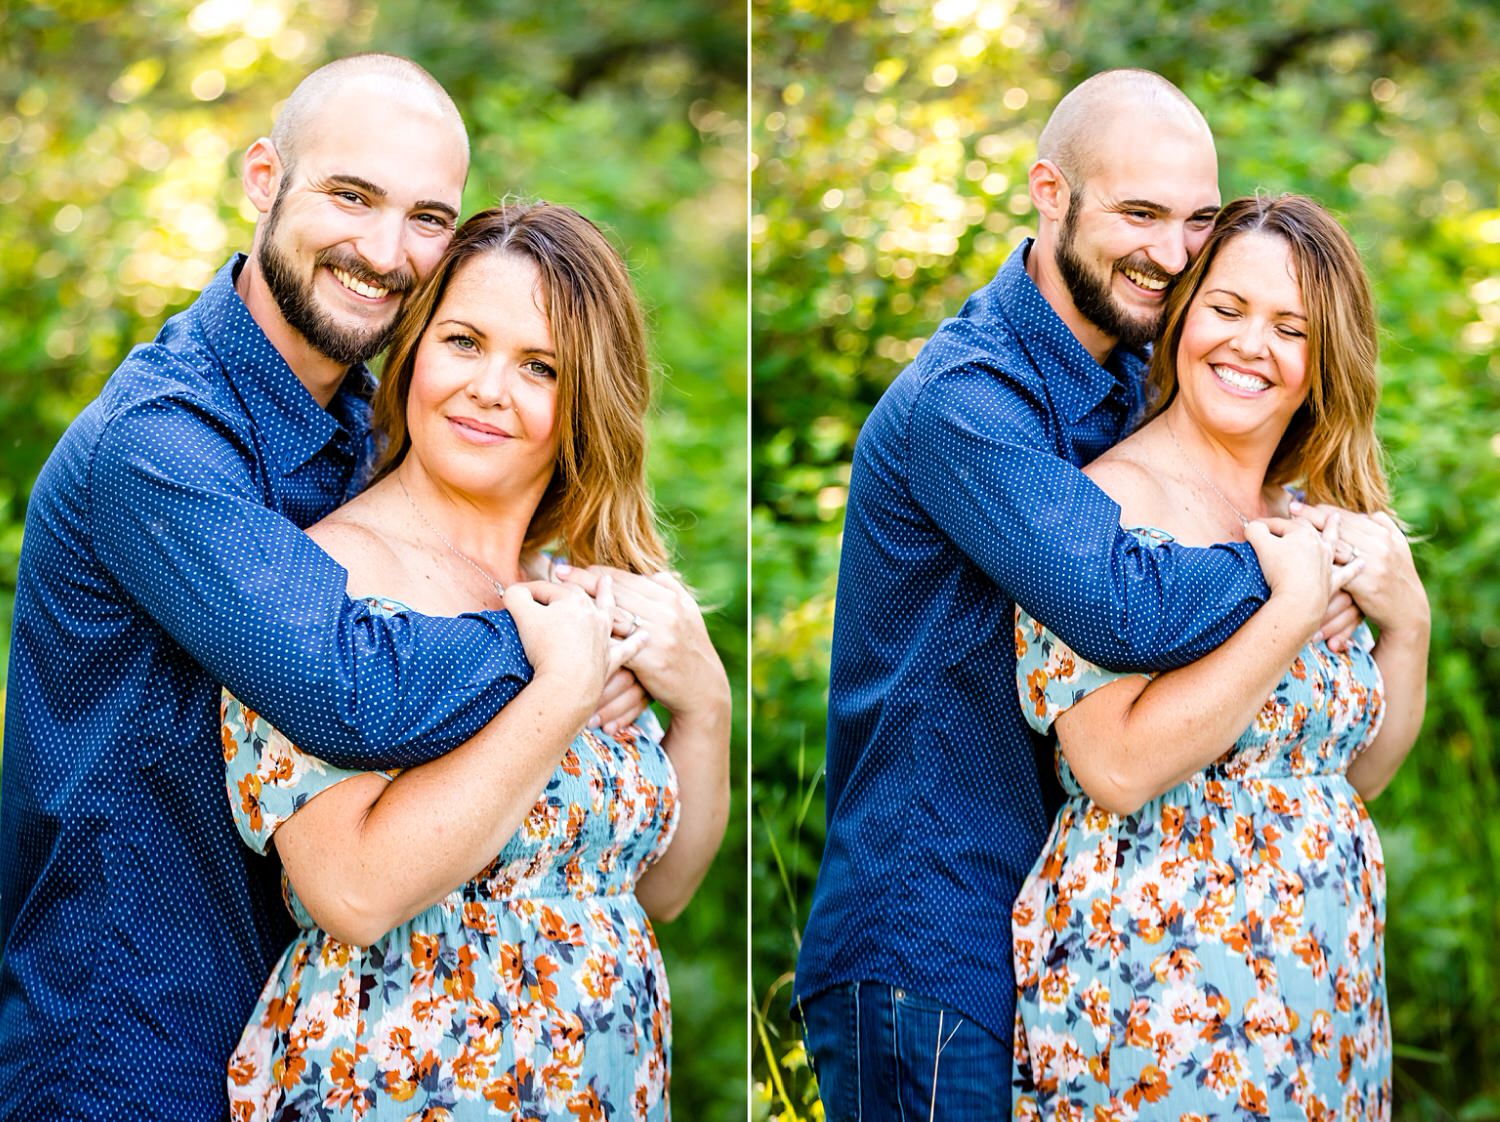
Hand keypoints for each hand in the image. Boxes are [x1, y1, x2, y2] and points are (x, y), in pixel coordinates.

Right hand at [503, 576, 645, 706]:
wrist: (569, 684)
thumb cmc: (545, 647)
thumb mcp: (522, 615)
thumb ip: (516, 596)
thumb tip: (514, 590)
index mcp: (573, 601)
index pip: (547, 589)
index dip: (528, 591)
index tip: (515, 596)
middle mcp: (593, 615)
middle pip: (580, 594)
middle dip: (570, 584)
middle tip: (566, 575)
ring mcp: (604, 637)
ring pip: (608, 611)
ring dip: (607, 596)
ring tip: (608, 583)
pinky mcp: (610, 660)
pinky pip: (628, 649)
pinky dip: (636, 642)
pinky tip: (646, 636)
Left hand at [555, 564, 729, 726]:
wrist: (704, 689)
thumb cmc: (691, 650)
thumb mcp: (688, 614)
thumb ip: (671, 590)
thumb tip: (652, 572)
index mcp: (672, 598)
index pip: (628, 579)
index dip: (598, 572)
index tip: (574, 567)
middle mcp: (666, 612)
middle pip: (616, 592)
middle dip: (583, 581)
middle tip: (556, 573)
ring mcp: (659, 635)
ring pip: (612, 614)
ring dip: (582, 606)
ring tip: (556, 599)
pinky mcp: (650, 659)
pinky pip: (616, 644)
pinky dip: (592, 639)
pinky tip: (571, 633)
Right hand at [1245, 513, 1362, 637]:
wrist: (1299, 601)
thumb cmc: (1280, 571)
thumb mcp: (1261, 545)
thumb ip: (1256, 530)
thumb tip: (1254, 526)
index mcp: (1302, 534)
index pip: (1282, 524)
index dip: (1265, 525)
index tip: (1254, 527)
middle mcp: (1319, 546)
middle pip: (1310, 528)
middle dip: (1304, 518)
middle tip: (1302, 509)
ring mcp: (1328, 563)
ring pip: (1332, 543)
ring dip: (1334, 530)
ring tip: (1336, 520)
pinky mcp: (1332, 582)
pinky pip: (1347, 573)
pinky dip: (1354, 568)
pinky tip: (1362, 563)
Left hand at [1292, 502, 1429, 637]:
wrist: (1408, 611)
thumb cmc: (1399, 578)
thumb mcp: (1400, 548)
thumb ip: (1385, 528)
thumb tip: (1369, 512)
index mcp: (1385, 535)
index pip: (1350, 518)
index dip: (1325, 510)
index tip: (1305, 503)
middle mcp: (1380, 546)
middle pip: (1340, 527)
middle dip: (1313, 516)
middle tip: (1291, 507)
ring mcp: (1373, 564)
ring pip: (1336, 544)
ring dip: (1311, 535)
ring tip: (1290, 526)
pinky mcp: (1364, 584)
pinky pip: (1336, 569)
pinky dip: (1317, 561)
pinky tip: (1299, 555)